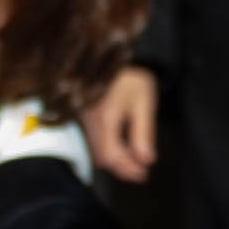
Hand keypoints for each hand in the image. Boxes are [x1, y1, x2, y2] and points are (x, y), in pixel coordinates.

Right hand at [82, 64, 159, 184]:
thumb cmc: (128, 76)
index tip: (143, 174)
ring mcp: (83, 119)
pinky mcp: (82, 116)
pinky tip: (120, 146)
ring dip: (114, 160)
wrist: (106, 54)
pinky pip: (92, 140)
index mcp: (106, 118)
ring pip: (96, 150)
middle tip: (140, 172)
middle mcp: (90, 122)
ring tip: (133, 162)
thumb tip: (146, 160)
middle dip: (121, 168)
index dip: (128, 170)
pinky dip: (106, 149)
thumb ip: (144, 132)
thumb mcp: (143, 101)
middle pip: (102, 158)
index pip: (113, 157)